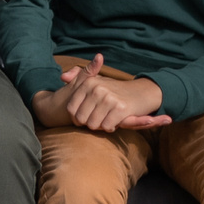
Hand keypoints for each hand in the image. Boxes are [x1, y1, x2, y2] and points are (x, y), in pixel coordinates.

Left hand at [48, 53, 171, 132]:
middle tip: (99, 118)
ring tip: (107, 118)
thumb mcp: (95, 80)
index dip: (77, 117)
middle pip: (81, 119)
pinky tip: (115, 121)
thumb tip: (62, 77)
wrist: (141, 92)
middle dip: (89, 123)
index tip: (86, 116)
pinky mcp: (121, 108)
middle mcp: (97, 88)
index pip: (71, 109)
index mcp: (88, 82)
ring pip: (93, 125)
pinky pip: (107, 127)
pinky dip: (110, 127)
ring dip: (100, 126)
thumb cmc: (113, 90)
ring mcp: (109, 98)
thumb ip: (77, 76)